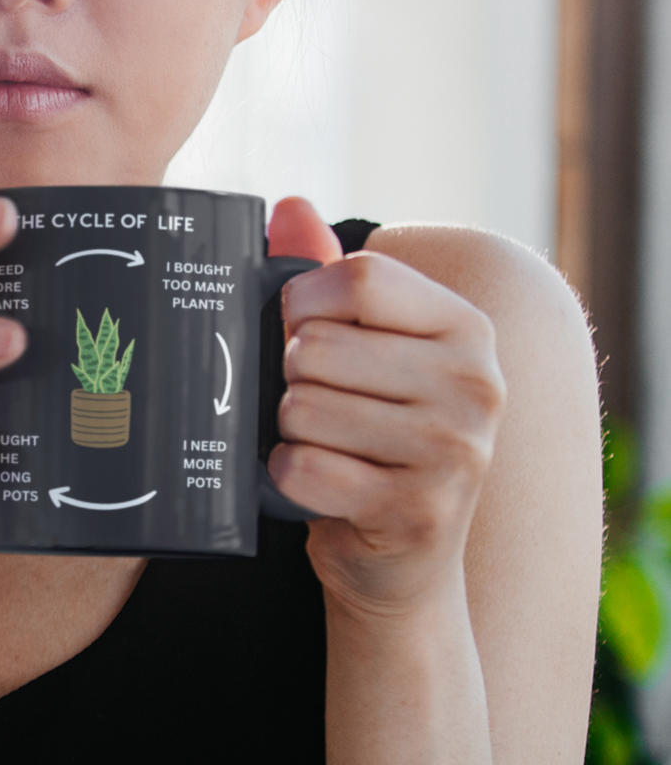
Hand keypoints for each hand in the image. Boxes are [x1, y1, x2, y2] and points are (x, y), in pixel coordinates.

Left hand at [265, 199, 506, 615]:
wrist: (401, 558)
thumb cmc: (370, 436)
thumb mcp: (362, 349)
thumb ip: (327, 274)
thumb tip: (290, 206)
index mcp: (466, 328)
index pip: (357, 279)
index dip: (302, 303)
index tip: (299, 332)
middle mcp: (476, 384)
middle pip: (317, 346)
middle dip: (292, 378)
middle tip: (318, 406)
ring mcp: (455, 451)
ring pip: (303, 408)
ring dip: (290, 431)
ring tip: (325, 447)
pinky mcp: (418, 511)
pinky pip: (302, 468)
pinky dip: (288, 476)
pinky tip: (320, 485)